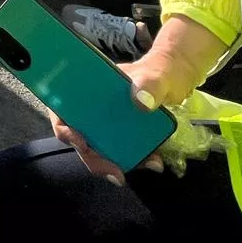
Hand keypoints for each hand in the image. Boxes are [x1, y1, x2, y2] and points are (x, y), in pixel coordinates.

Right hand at [50, 39, 203, 179]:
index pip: (62, 108)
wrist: (179, 77)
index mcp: (90, 87)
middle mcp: (93, 107)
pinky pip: (120, 151)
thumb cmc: (161, 70)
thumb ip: (149, 84)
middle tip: (114, 172)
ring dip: (114, 163)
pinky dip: (133, 160)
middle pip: (79, 135)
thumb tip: (140, 102)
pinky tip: (152, 161)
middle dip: (93, 158)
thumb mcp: (157, 74)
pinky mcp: (125, 134)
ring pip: (98, 147)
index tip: (81, 141)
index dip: (64, 128)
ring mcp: (108, 122)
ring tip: (140, 167)